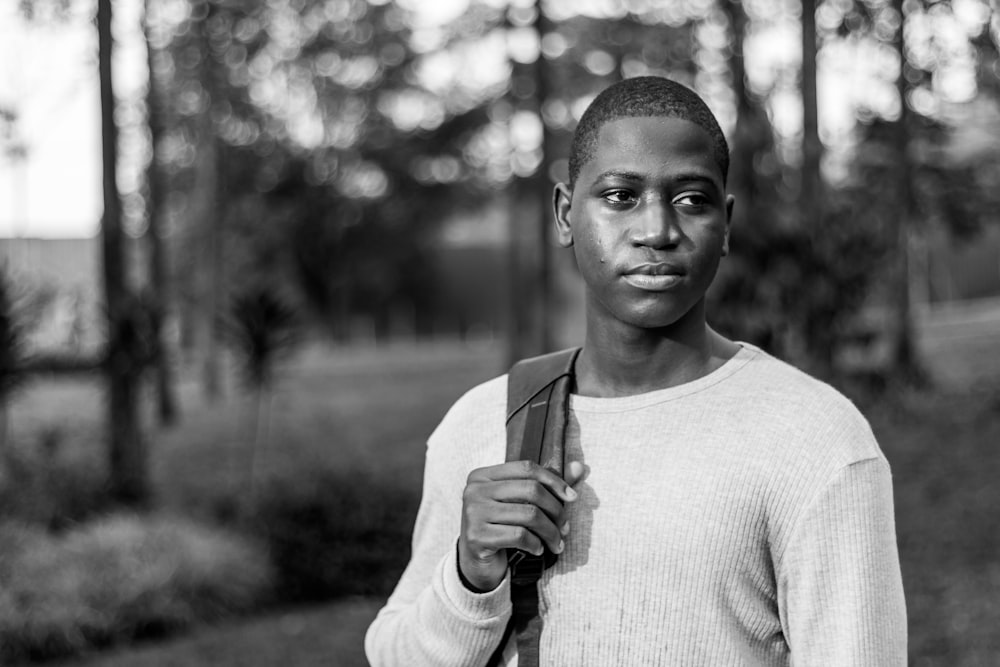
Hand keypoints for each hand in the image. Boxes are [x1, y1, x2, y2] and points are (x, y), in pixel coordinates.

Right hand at [458, 460, 585, 591]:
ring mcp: (473, 512)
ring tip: (557, 542)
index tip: (572, 497)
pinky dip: (536, 544)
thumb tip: (579, 467)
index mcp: (483, 475)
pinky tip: (538, 549)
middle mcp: (474, 490)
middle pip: (530, 490)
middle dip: (555, 510)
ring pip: (528, 515)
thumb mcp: (521, 504)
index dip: (553, 481)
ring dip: (551, 532)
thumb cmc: (502, 527)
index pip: (526, 468)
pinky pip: (519, 536)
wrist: (477, 563)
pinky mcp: (476, 536)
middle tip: (566, 527)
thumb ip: (548, 485)